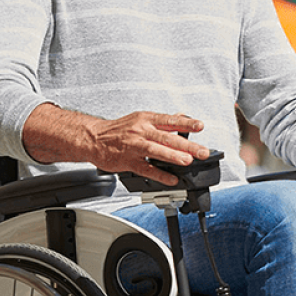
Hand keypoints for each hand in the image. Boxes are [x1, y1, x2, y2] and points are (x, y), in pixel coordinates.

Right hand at [86, 112, 210, 183]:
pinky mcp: (128, 161)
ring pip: (155, 150)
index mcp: (146, 119)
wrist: (94, 138)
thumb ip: (162, 120)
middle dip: (186, 144)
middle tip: (202, 151)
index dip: (185, 123)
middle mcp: (141, 131)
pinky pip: (146, 169)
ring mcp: (134, 146)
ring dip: (172, 156)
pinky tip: (171, 178)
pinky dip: (159, 174)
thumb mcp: (141, 118)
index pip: (169, 120)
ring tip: (187, 161)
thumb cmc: (118, 130)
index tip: (200, 126)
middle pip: (166, 137)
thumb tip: (181, 116)